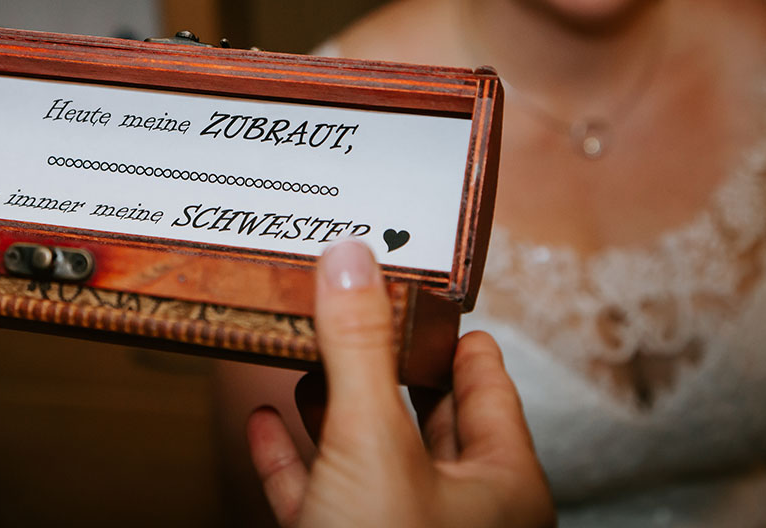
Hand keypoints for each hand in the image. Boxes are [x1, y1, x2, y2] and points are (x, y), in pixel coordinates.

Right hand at [247, 241, 553, 527]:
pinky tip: (265, 423)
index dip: (454, 336)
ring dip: (333, 404)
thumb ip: (359, 349)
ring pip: (366, 454)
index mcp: (500, 484)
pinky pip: (317, 491)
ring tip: (309, 354)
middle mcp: (457, 511)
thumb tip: (350, 262)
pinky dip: (290, 456)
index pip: (488, 387)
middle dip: (384, 363)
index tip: (425, 293)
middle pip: (423, 416)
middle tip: (360, 310)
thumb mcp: (372, 441)